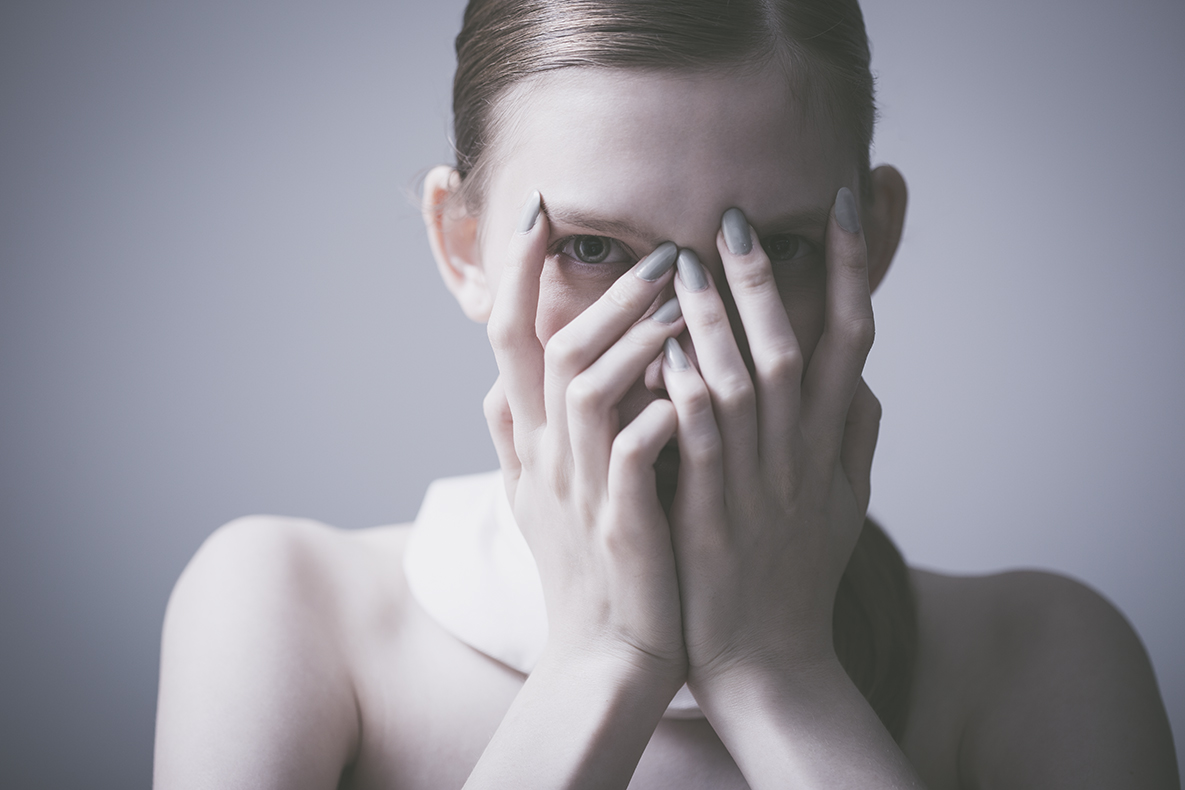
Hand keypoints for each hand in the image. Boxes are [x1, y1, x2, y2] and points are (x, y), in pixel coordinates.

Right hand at [483, 191, 688, 682]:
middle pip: (548, 348)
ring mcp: (578, 489)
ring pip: (585, 386)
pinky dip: (656, 410)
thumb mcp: (534, 504)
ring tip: (683, 302)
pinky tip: (689, 384)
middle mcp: (547, 456)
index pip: (510, 339)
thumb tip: (494, 390)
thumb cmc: (584, 576)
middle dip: (599, 292)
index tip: (541, 210)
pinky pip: (631, 452)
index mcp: (533, 443)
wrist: (604, 661)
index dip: (519, 273)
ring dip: (630, 337)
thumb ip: (515, 441)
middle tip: (659, 252)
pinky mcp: (619, 524)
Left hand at [660, 188, 881, 689]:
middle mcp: (801, 456)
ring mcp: (758, 485)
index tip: (842, 204)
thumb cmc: (797, 576)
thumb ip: (856, 438)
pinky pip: (699, 441)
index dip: (851, 270)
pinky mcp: (711, 515)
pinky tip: (664, 347)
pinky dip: (685, 391)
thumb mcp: (845, 505)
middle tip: (736, 218)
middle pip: (794, 349)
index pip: (851, 340)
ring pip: (744, 385)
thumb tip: (863, 379)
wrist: (768, 661)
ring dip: (718, 321)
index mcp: (832, 446)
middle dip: (768, 281)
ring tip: (686, 262)